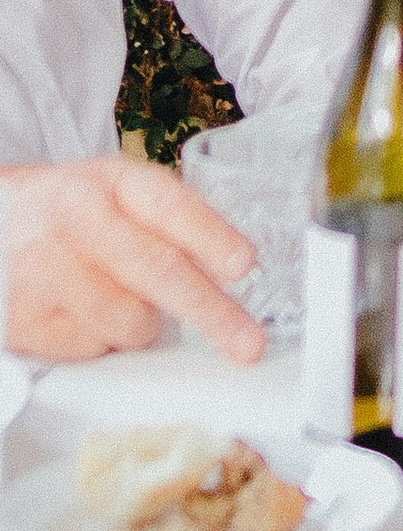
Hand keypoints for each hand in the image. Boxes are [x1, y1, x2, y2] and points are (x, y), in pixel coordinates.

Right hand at [2, 157, 264, 365]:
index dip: (211, 237)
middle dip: (211, 313)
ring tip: (122, 299)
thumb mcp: (110, 192)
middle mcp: (79, 221)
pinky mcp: (27, 320)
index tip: (244, 265)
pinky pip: (92, 349)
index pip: (170, 207)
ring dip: (143, 325)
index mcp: (109, 181)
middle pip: (157, 272)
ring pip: (129, 320)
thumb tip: (226, 268)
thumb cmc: (59, 212)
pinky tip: (83, 313)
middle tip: (247, 343)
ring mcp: (49, 272)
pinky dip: (102, 340)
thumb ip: (164, 222)